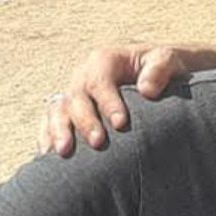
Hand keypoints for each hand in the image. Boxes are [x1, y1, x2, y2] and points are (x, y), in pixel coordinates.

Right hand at [36, 45, 185, 156]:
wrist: (158, 76)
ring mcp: (74, 95)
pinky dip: (47, 137)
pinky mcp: (69, 112)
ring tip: (64, 152)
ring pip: (57, 110)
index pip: (100, 81)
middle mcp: (84, 76)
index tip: (121, 124)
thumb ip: (160, 69)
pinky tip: (48, 156)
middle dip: (85, 121)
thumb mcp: (168, 60)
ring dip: (58, 131)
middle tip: (98, 142)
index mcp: (104, 60)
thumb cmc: (163, 67)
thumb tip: (147, 90)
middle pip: (76, 98)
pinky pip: (49, 123)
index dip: (108, 102)